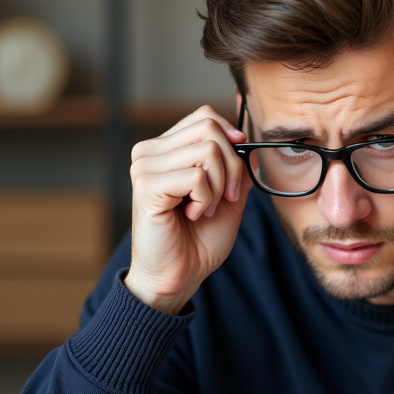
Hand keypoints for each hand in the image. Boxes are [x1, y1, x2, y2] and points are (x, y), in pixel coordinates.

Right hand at [124, 106, 250, 313]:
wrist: (179, 276)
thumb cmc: (198, 240)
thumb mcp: (229, 198)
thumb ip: (238, 169)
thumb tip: (249, 143)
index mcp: (165, 149)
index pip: (204, 117)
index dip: (230, 139)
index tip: (235, 174)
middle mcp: (149, 152)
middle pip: (209, 128)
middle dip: (231, 167)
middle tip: (223, 198)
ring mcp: (144, 167)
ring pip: (207, 151)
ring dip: (219, 187)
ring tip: (203, 209)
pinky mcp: (146, 186)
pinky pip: (197, 176)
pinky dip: (206, 199)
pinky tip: (192, 215)